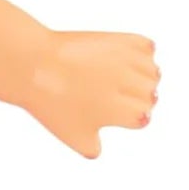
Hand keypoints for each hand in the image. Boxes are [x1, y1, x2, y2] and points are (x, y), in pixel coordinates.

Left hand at [28, 31, 159, 158]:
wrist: (35, 64)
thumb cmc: (52, 104)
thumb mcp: (73, 136)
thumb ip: (93, 149)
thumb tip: (99, 149)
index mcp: (126, 113)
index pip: (143, 117)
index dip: (127, 115)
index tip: (109, 109)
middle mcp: (134, 87)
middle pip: (151, 94)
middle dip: (137, 96)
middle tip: (110, 91)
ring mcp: (130, 62)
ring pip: (153, 71)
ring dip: (142, 75)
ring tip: (117, 74)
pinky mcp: (123, 40)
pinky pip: (147, 46)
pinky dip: (141, 52)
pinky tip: (123, 56)